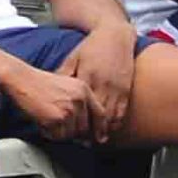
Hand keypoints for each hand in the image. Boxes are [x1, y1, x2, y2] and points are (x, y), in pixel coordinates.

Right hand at [0, 62, 97, 141]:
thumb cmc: (38, 84)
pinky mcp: (57, 119)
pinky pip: (57, 136)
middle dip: (73, 132)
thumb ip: (79, 105)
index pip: (100, 114)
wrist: (20, 79)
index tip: (99, 139)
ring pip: (71, 135)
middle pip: (84, 129)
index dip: (100, 129)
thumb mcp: (66, 87)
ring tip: (47, 117)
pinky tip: (42, 120)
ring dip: (59, 132)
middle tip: (58, 124)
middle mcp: (79, 99)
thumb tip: (86, 133)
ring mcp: (69, 109)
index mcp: (84, 89)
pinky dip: (49, 133)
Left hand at [56, 24, 135, 141]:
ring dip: (102, 131)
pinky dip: (115, 124)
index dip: (75, 122)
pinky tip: (108, 131)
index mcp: (87, 77)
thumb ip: (63, 74)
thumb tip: (51, 88)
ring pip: (110, 118)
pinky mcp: (126, 89)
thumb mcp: (73, 58)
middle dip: (88, 132)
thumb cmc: (92, 46)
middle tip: (80, 142)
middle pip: (96, 117)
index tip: (68, 132)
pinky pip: (122, 112)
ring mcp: (117, 88)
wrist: (115, 35)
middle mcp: (103, 85)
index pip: (80, 107)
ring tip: (93, 141)